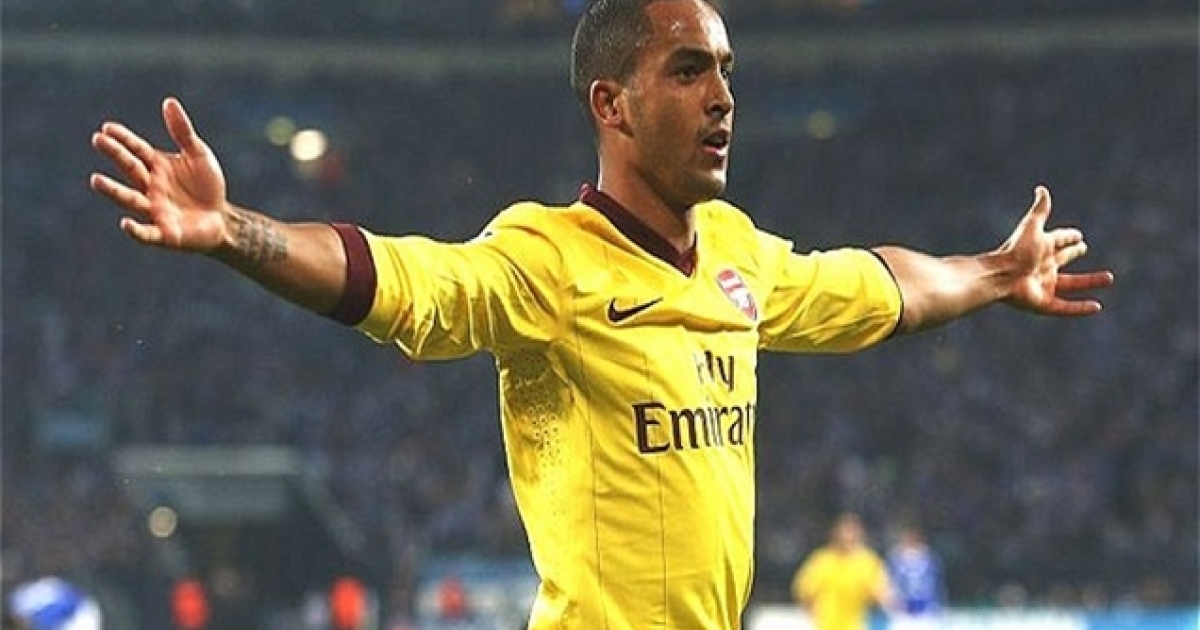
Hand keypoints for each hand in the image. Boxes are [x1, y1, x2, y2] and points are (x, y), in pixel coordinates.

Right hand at [90, 97, 227, 251]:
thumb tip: (169, 101)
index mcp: (157, 166)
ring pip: (130, 199)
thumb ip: (183, 132)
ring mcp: (155, 210)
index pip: (136, 150)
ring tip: (96, 179)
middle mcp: (150, 187)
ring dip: (113, 190)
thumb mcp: (199, 155)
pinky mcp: (165, 233)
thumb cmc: (207, 186)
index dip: (123, 139)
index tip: (107, 128)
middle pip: (130, 169)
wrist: (222, 219)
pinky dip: (136, 230)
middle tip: (98, 140)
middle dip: (115, 155)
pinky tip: (125, 223)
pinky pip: (147, 233)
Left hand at [998, 185, 1113, 315]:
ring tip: (1109, 278)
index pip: (1058, 240)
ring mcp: (1044, 285)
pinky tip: (1097, 307)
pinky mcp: (1044, 303)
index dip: (1068, 237)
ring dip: (1089, 282)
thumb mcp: (1031, 227)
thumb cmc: (1015, 251)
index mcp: (1041, 249)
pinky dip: (1081, 308)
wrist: (1000, 276)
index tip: (1078, 235)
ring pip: (1071, 284)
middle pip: (1063, 259)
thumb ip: (1040, 210)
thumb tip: (1042, 189)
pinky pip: (1066, 308)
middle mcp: (1043, 266)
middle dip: (1074, 253)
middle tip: (1084, 248)